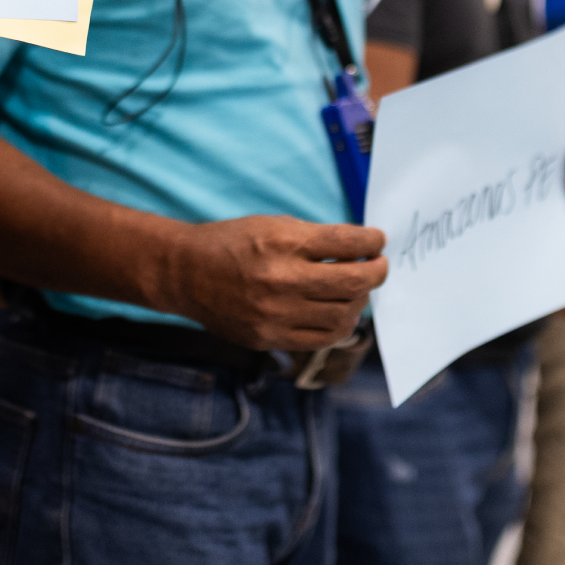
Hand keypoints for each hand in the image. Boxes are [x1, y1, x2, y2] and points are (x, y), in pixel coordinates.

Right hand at [165, 217, 387, 352]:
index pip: (348, 243)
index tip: (378, 242)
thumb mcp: (273, 225)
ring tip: (356, 291)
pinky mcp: (269, 338)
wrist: (186, 273)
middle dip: (376, 273)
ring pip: (343, 316)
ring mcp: (275, 314)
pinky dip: (337, 325)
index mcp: (283, 242)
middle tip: (378, 267)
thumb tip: (360, 252)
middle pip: (353, 282)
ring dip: (359, 301)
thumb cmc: (232, 243)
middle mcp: (282, 279)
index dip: (372, 242)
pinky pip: (321, 339)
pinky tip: (337, 312)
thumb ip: (316, 239)